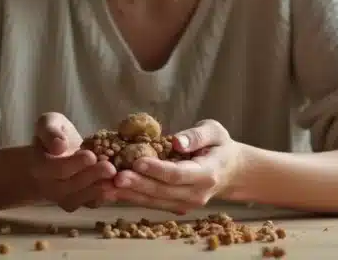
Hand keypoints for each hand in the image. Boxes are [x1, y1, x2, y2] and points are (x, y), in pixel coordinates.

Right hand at [29, 112, 116, 211]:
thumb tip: (58, 146)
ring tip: (116, 180)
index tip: (90, 155)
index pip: (54, 169)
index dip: (72, 164)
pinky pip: (90, 204)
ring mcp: (62, 197)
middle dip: (91, 177)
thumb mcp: (48, 123)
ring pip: (79, 199)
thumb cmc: (53, 135)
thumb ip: (50, 131)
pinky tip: (119, 188)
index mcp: (37, 164)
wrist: (54, 154)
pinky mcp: (78, 201)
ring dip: (99, 191)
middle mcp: (48, 185)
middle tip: (110, 168)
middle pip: (68, 187)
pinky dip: (105, 198)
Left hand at [113, 119, 242, 213]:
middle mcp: (196, 194)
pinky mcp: (175, 206)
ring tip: (106, 187)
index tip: (137, 161)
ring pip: (154, 201)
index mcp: (207, 174)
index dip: (157, 169)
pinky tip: (112, 191)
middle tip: (115, 177)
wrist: (231, 171)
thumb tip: (176, 142)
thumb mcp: (214, 132)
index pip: (178, 174)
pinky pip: (152, 203)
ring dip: (129, 195)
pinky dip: (131, 197)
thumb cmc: (219, 146)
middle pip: (162, 191)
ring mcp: (186, 204)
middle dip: (137, 185)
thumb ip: (196, 135)